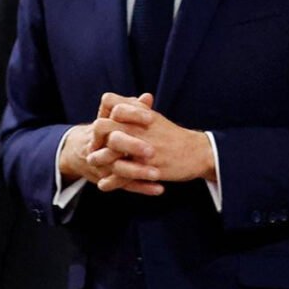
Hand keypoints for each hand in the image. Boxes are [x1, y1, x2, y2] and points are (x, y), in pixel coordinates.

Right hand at [58, 93, 161, 194]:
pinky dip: (142, 188)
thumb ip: (131, 107)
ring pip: (118, 169)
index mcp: (103, 124)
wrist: (80, 151)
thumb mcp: (114, 117)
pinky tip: (159, 188)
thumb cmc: (105, 131)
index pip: (115, 115)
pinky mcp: (108, 180)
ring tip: (158, 174)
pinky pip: (124, 186)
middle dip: (132, 146)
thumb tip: (148, 97)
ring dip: (138, 171)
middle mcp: (99, 144)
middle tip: (152, 151)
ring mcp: (102, 164)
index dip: (133, 115)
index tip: (151, 118)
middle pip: (113, 143)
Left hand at [88, 104, 215, 191]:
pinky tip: (103, 184)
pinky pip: (124, 176)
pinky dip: (112, 181)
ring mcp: (143, 149)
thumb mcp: (154, 118)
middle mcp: (139, 129)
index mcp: (141, 114)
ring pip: (111, 152)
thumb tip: (115, 103)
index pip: (111, 103)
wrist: (197, 153)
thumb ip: (135, 109)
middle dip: (94, 136)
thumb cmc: (174, 136)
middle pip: (104, 126)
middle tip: (91, 145)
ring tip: (92, 163)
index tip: (101, 122)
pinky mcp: (148, 169)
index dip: (103, 111)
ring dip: (99, 159)